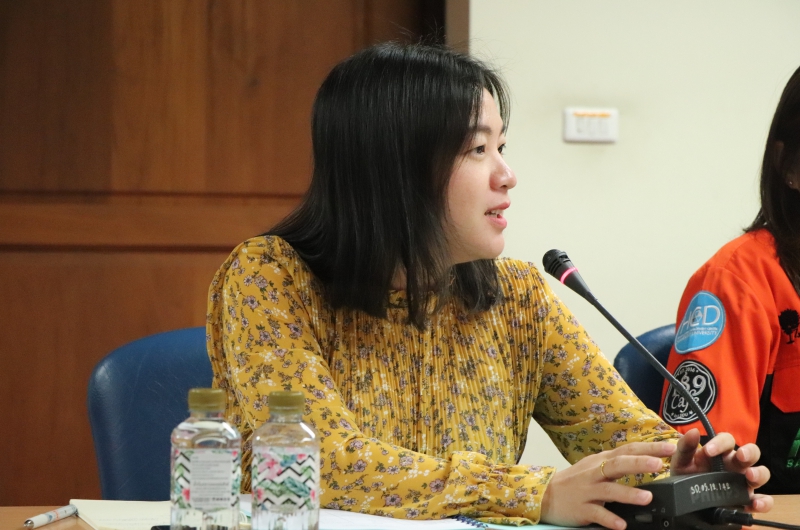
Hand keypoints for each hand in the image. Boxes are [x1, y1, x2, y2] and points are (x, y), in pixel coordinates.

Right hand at [540, 441, 675, 529]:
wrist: (544, 495)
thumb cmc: (575, 482)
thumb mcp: (594, 467)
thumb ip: (616, 464)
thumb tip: (646, 459)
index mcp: (600, 461)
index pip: (627, 450)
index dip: (648, 448)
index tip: (670, 447)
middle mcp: (594, 473)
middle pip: (617, 464)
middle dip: (638, 463)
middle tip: (659, 464)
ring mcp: (587, 491)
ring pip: (609, 490)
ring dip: (628, 493)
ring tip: (647, 498)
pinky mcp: (580, 509)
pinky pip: (597, 514)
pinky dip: (609, 519)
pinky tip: (621, 525)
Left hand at [671, 428, 772, 512]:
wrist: (684, 501)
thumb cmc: (686, 476)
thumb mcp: (681, 462)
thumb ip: (685, 447)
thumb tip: (694, 431)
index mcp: (720, 453)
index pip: (727, 440)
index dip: (720, 442)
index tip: (708, 451)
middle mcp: (736, 465)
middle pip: (752, 452)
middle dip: (749, 452)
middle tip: (740, 456)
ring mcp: (744, 482)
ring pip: (762, 473)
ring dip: (759, 473)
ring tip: (750, 476)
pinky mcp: (747, 501)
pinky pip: (763, 501)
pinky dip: (764, 502)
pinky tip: (755, 504)